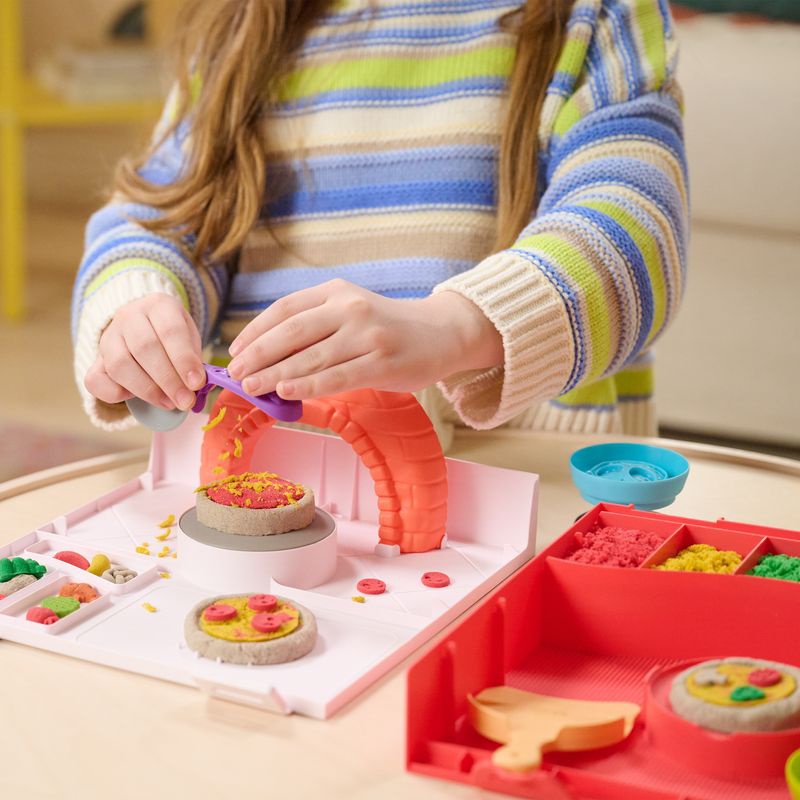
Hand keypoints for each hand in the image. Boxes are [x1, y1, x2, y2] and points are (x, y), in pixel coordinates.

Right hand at [84, 293, 205, 409]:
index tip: (196, 383)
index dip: (184, 360)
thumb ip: (194, 360)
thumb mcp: (190, 339)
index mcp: (159, 305)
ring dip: (147, 390)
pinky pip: (95, 379)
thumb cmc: (174, 337)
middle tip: (185, 400)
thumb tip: (199, 387)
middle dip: (168, 380)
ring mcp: (108, 337)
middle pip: (145, 348)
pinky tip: (135, 398)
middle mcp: (129, 316)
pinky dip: (114, 394)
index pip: (170, 331)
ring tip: (169, 403)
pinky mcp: (96, 358)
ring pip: (119, 365)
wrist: (147, 327)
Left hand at [226, 279, 503, 399]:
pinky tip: (286, 392)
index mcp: (336, 291)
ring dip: (275, 374)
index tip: (235, 352)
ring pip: (311, 357)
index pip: (285, 310)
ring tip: (252, 387)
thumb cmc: (388, 328)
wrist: (441, 332)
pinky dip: (308, 385)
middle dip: (258, 355)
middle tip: (236, 375)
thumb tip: (269, 359)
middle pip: (292, 332)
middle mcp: (350, 308)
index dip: (255, 331)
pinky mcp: (382, 362)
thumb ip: (317, 327)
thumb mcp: (351, 311)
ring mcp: (367, 335)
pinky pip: (337, 377)